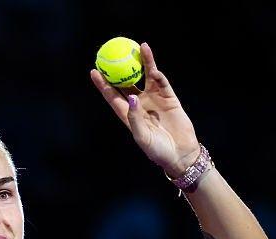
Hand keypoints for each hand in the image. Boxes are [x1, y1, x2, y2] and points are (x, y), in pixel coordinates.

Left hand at [90, 42, 201, 177]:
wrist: (181, 154)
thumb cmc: (158, 151)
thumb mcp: (143, 137)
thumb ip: (135, 118)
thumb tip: (131, 97)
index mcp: (128, 115)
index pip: (113, 96)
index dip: (103, 84)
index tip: (94, 71)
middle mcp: (140, 105)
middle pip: (127, 82)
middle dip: (120, 68)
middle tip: (113, 52)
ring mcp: (154, 100)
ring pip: (146, 77)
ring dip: (143, 63)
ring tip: (141, 47)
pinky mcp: (169, 99)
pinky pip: (162, 83)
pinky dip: (157, 74)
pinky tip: (153, 66)